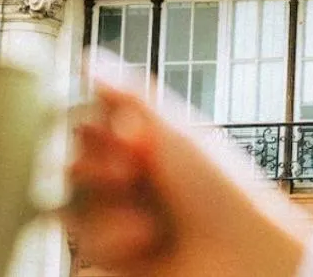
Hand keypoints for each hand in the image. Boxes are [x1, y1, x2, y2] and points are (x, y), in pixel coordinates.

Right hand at [63, 81, 308, 276]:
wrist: (240, 254)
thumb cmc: (220, 189)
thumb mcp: (175, 131)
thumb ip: (126, 94)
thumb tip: (87, 57)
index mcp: (144, 139)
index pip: (88, 120)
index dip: (95, 127)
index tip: (125, 134)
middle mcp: (129, 173)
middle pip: (72, 160)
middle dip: (96, 168)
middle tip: (130, 173)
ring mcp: (121, 214)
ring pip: (72, 203)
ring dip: (106, 209)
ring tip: (144, 219)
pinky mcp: (117, 254)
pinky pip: (85, 243)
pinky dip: (113, 241)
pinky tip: (147, 243)